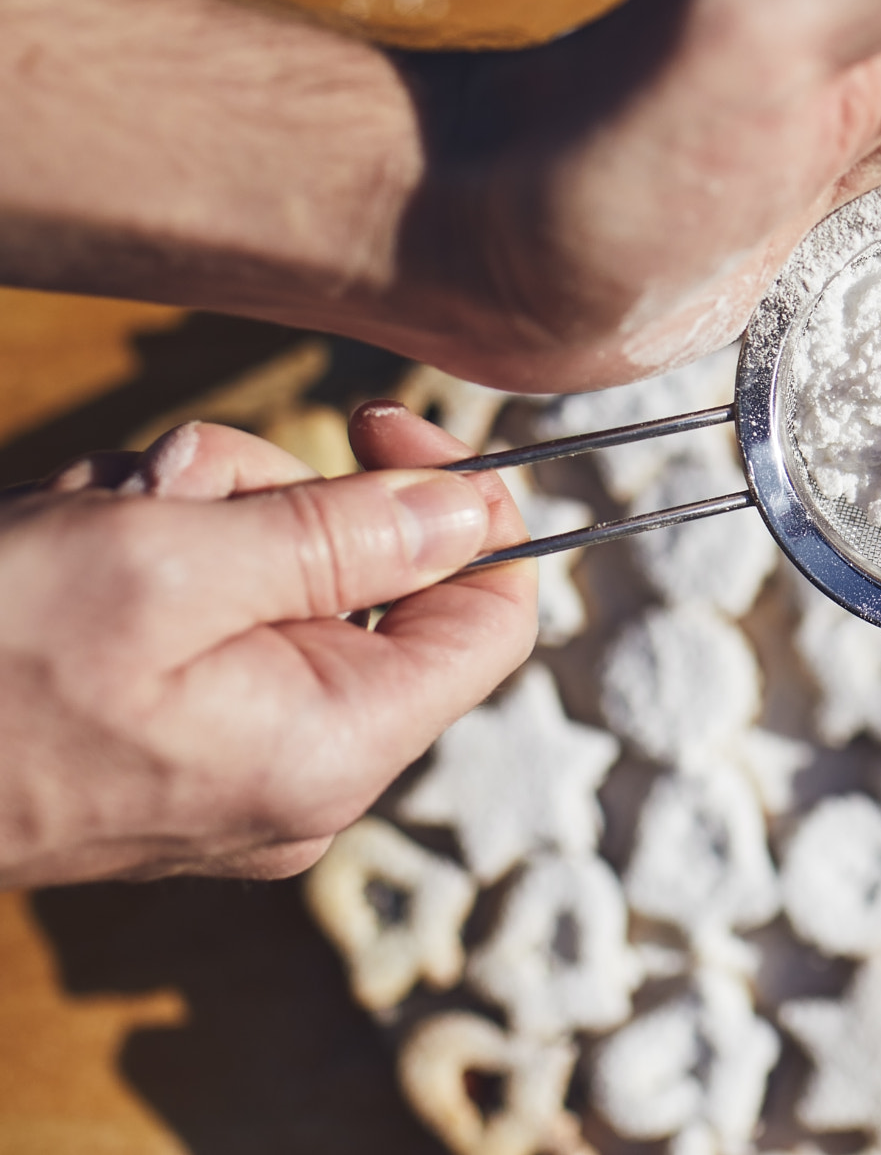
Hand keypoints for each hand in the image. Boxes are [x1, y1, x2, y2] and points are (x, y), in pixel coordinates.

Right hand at [0, 408, 532, 887]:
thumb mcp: (169, 564)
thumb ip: (341, 536)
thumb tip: (476, 512)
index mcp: (335, 747)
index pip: (491, 619)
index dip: (464, 508)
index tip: (383, 427)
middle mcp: (305, 773)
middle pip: (376, 586)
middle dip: (275, 503)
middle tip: (166, 487)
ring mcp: (235, 764)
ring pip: (282, 583)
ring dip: (193, 518)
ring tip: (93, 518)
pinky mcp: (168, 743)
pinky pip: (210, 619)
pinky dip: (148, 560)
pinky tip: (68, 550)